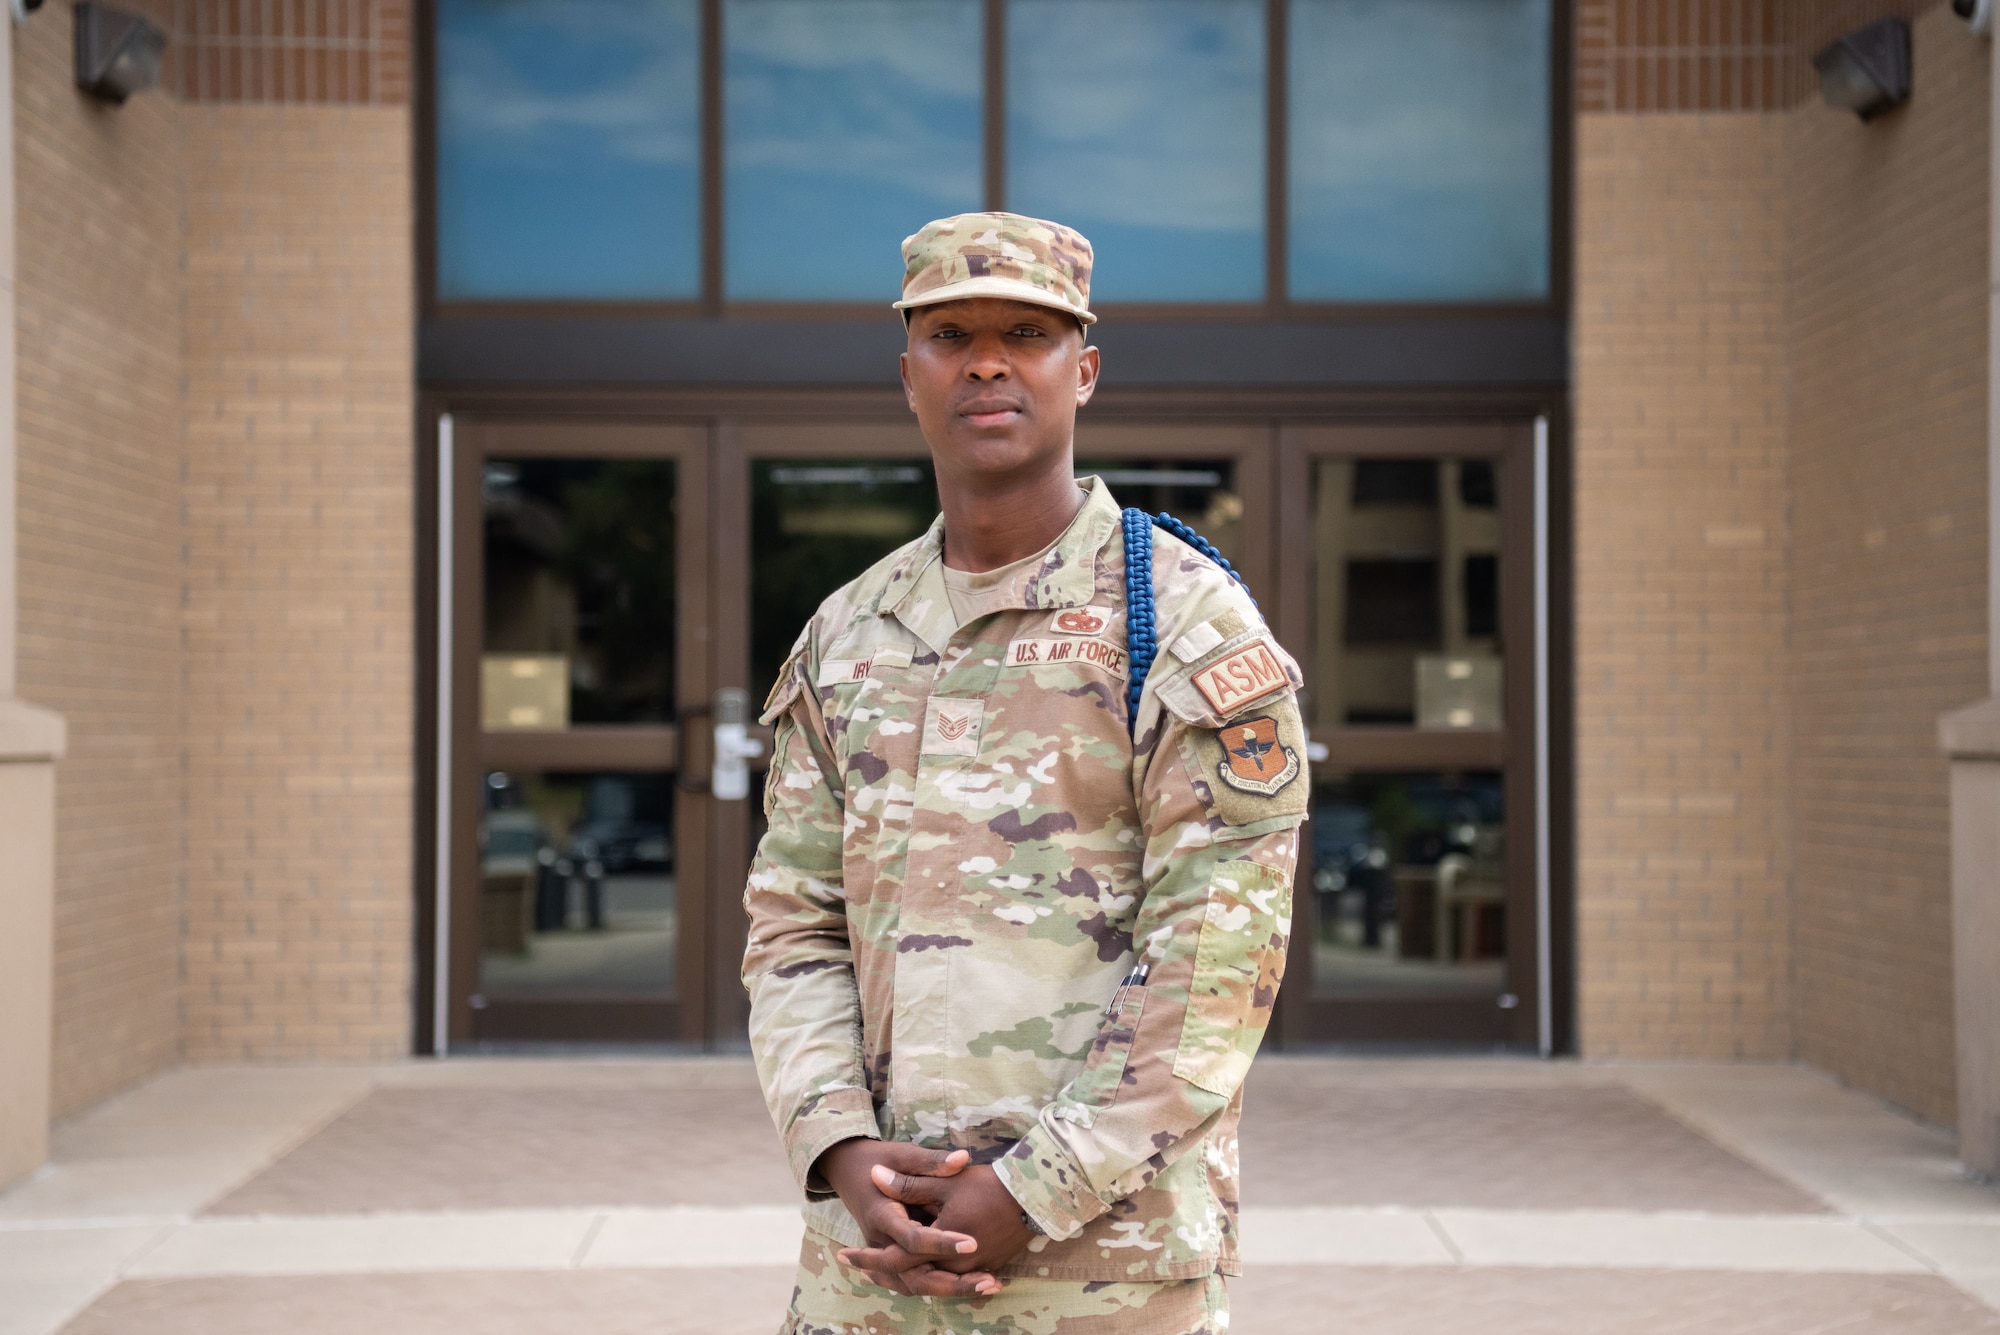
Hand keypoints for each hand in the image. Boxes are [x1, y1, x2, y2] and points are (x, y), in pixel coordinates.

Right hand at [815, 1139, 1000, 1296]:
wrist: (850, 1170)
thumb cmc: (880, 1160)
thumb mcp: (905, 1155)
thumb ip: (932, 1162)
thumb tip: (962, 1158)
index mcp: (882, 1215)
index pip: (913, 1238)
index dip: (942, 1242)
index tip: (973, 1244)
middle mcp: (880, 1241)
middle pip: (913, 1275)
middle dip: (952, 1283)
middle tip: (989, 1281)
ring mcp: (885, 1252)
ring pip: (914, 1284)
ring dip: (951, 1289)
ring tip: (990, 1286)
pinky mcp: (892, 1256)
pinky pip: (914, 1279)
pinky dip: (941, 1285)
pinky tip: (975, 1284)